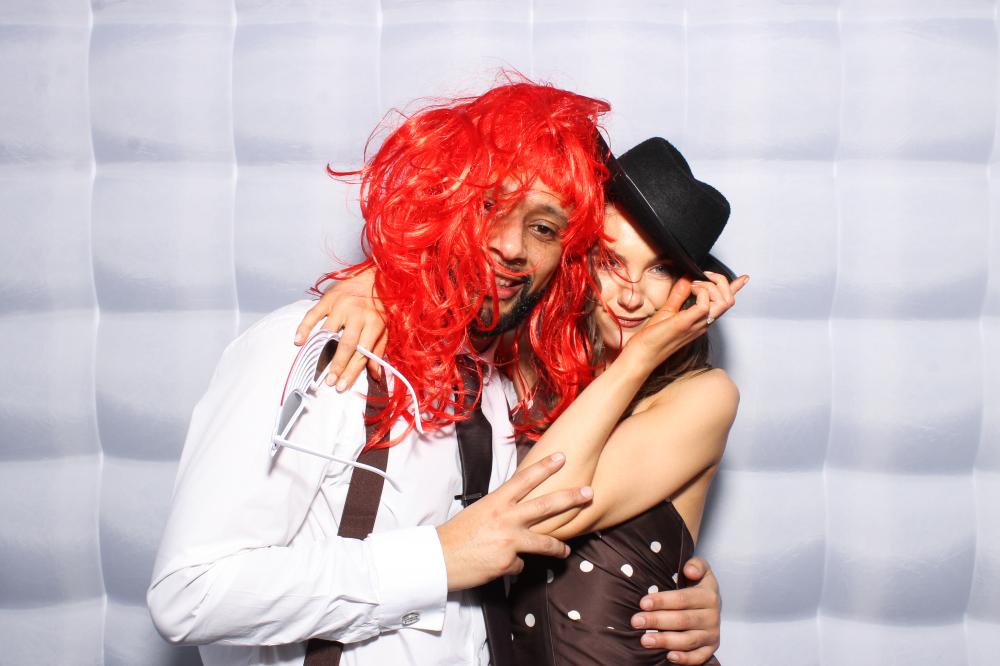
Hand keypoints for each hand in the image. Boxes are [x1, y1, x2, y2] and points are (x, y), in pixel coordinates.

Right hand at [293, 266, 386, 390]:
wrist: (374, 275)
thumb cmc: (379, 305)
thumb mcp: (385, 327)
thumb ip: (378, 350)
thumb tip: (376, 374)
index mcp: (374, 323)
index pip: (362, 352)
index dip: (351, 371)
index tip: (342, 385)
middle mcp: (358, 314)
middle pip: (346, 344)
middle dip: (337, 365)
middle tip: (330, 381)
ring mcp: (342, 305)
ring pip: (329, 331)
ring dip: (321, 350)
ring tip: (315, 368)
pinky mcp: (328, 298)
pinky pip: (313, 314)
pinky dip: (304, 328)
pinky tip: (298, 341)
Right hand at [436, 453, 593, 590]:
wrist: (438, 560)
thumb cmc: (457, 535)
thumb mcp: (479, 512)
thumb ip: (501, 510)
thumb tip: (518, 512)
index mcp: (496, 502)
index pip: (525, 479)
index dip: (545, 467)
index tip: (562, 457)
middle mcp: (506, 518)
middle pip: (546, 505)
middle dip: (571, 498)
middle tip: (589, 493)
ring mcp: (509, 540)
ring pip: (544, 541)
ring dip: (558, 547)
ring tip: (566, 551)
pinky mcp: (508, 562)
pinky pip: (521, 564)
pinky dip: (514, 566)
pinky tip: (502, 566)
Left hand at [620, 273, 748, 372]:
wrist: (643, 353)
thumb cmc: (654, 337)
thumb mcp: (668, 310)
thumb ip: (679, 294)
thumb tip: (687, 278)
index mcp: (701, 319)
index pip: (723, 304)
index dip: (735, 289)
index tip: (743, 278)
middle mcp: (704, 322)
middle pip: (729, 300)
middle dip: (721, 282)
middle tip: (705, 276)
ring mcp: (697, 323)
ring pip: (723, 302)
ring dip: (711, 286)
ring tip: (694, 284)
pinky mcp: (687, 323)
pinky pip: (705, 304)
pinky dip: (701, 292)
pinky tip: (691, 290)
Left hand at [630, 556, 720, 663]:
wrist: (711, 601)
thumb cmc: (697, 584)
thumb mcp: (701, 568)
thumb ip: (696, 565)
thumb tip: (689, 570)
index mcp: (708, 595)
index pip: (683, 599)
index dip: (662, 601)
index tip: (642, 603)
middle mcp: (712, 616)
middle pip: (682, 620)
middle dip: (657, 621)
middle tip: (636, 621)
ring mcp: (712, 634)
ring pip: (688, 640)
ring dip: (665, 641)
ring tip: (644, 640)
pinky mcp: (711, 647)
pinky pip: (699, 657)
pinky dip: (686, 659)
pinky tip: (669, 657)